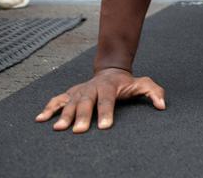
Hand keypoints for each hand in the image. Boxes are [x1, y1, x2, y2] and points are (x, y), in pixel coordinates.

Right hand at [36, 67, 165, 132]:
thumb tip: (162, 105)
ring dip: (63, 115)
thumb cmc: (127, 83)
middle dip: (83, 116)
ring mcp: (79, 90)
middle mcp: (91, 88)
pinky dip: (48, 108)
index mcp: (108, 87)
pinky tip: (40, 119)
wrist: (110, 70)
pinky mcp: (70, 93)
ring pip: (70, 102)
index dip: (106, 113)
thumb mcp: (143, 83)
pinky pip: (57, 100)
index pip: (107, 100)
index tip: (105, 127)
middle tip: (79, 131)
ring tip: (59, 128)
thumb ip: (154, 92)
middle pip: (86, 102)